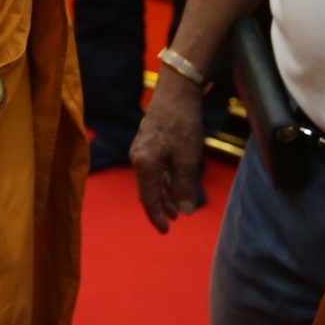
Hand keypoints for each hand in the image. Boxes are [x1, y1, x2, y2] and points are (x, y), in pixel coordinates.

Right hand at [132, 70, 207, 232]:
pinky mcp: (147, 142)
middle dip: (161, 206)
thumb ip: (184, 187)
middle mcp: (137, 158)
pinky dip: (164, 179)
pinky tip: (174, 183)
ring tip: (177, 206)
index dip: (157, 216)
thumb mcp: (187, 159)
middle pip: (147, 190)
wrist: (176, 93)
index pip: (148, 198)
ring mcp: (140, 149)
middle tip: (173, 221)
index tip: (166, 231)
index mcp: (144, 165)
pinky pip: (153, 168)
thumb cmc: (182, 126)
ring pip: (151, 179)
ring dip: (164, 193)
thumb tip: (184, 212)